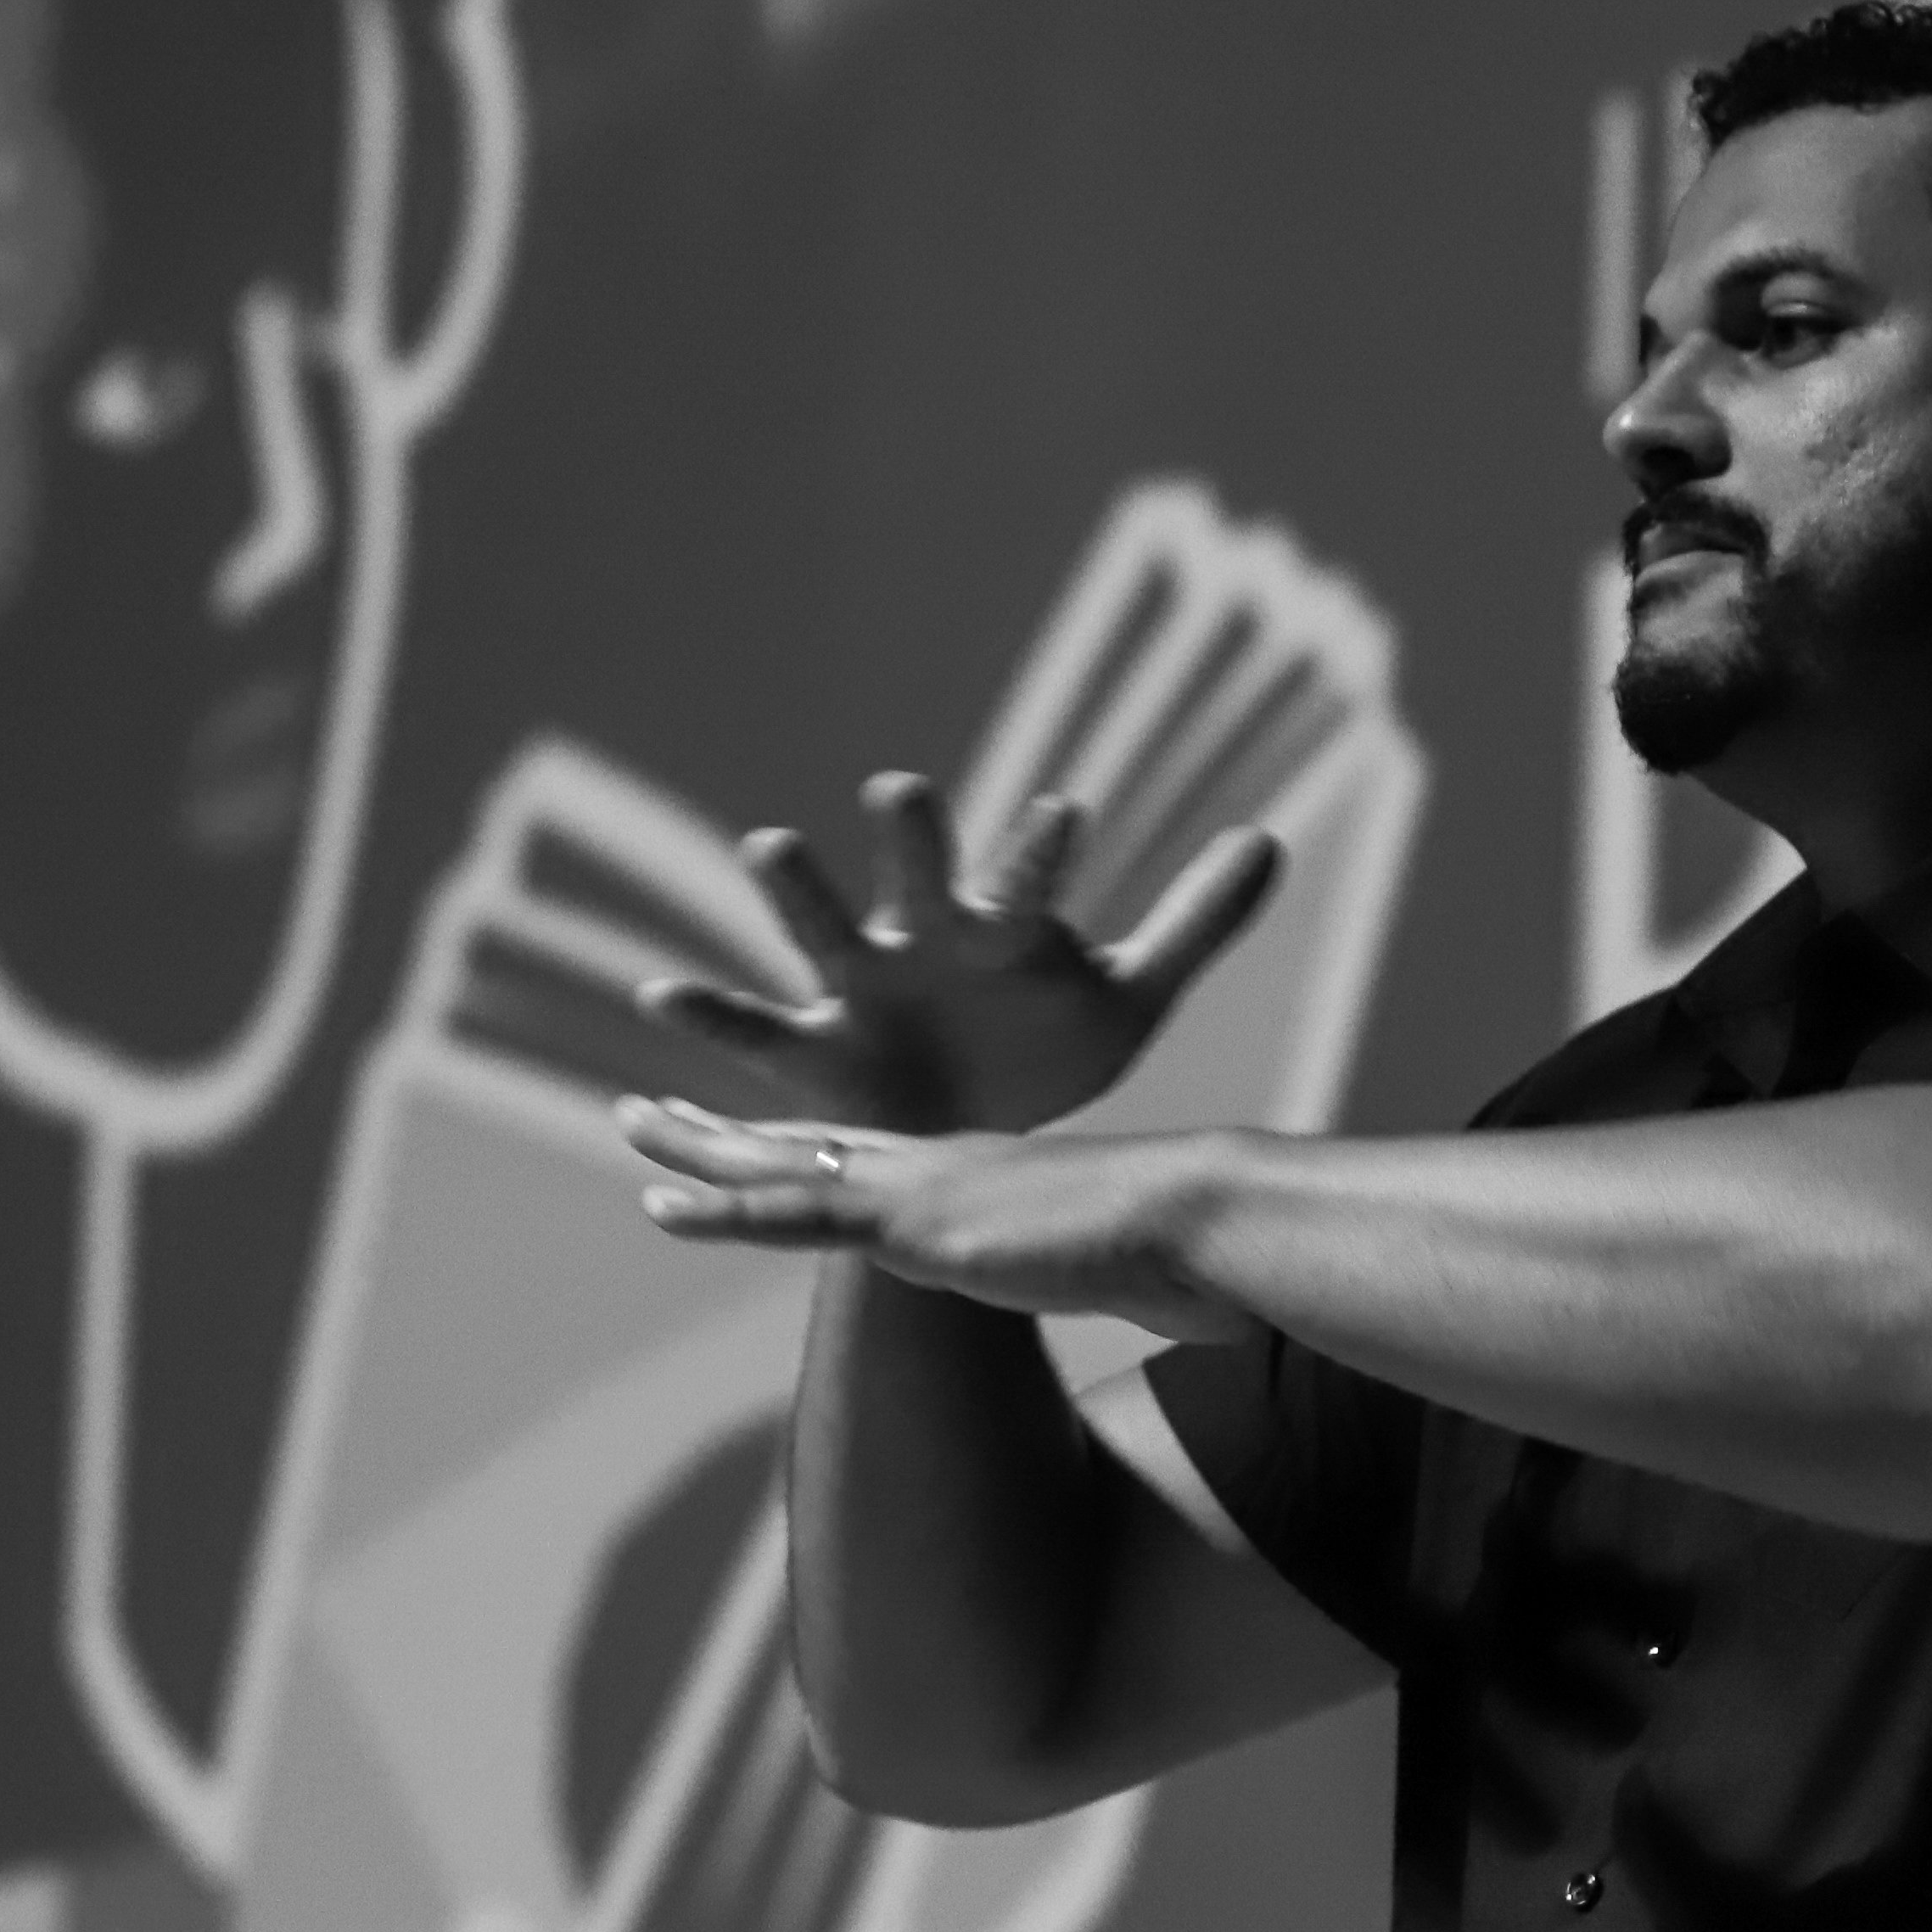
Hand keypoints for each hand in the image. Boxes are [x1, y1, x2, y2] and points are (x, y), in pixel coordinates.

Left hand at [615, 1102, 1262, 1345]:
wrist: (1205, 1227)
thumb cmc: (1193, 1258)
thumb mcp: (1146, 1279)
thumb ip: (1143, 1289)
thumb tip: (1204, 1319)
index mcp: (978, 1179)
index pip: (866, 1157)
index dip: (796, 1147)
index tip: (743, 1135)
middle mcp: (937, 1168)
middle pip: (802, 1144)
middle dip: (718, 1131)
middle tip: (645, 1111)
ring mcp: (918, 1191)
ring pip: (780, 1163)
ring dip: (698, 1149)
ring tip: (629, 1123)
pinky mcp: (912, 1223)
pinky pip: (796, 1213)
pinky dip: (724, 1210)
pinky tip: (660, 1206)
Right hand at [634, 772, 1280, 1135]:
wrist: (976, 1139)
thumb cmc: (1043, 1050)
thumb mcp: (1125, 997)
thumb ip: (1192, 921)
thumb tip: (1268, 838)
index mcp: (1002, 925)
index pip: (1027, 876)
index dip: (1044, 849)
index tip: (1068, 814)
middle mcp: (924, 938)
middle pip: (920, 877)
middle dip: (914, 838)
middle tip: (905, 791)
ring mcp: (860, 985)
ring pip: (824, 928)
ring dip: (798, 890)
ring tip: (770, 847)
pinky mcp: (814, 1048)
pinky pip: (756, 1029)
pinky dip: (708, 1015)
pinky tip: (662, 1000)